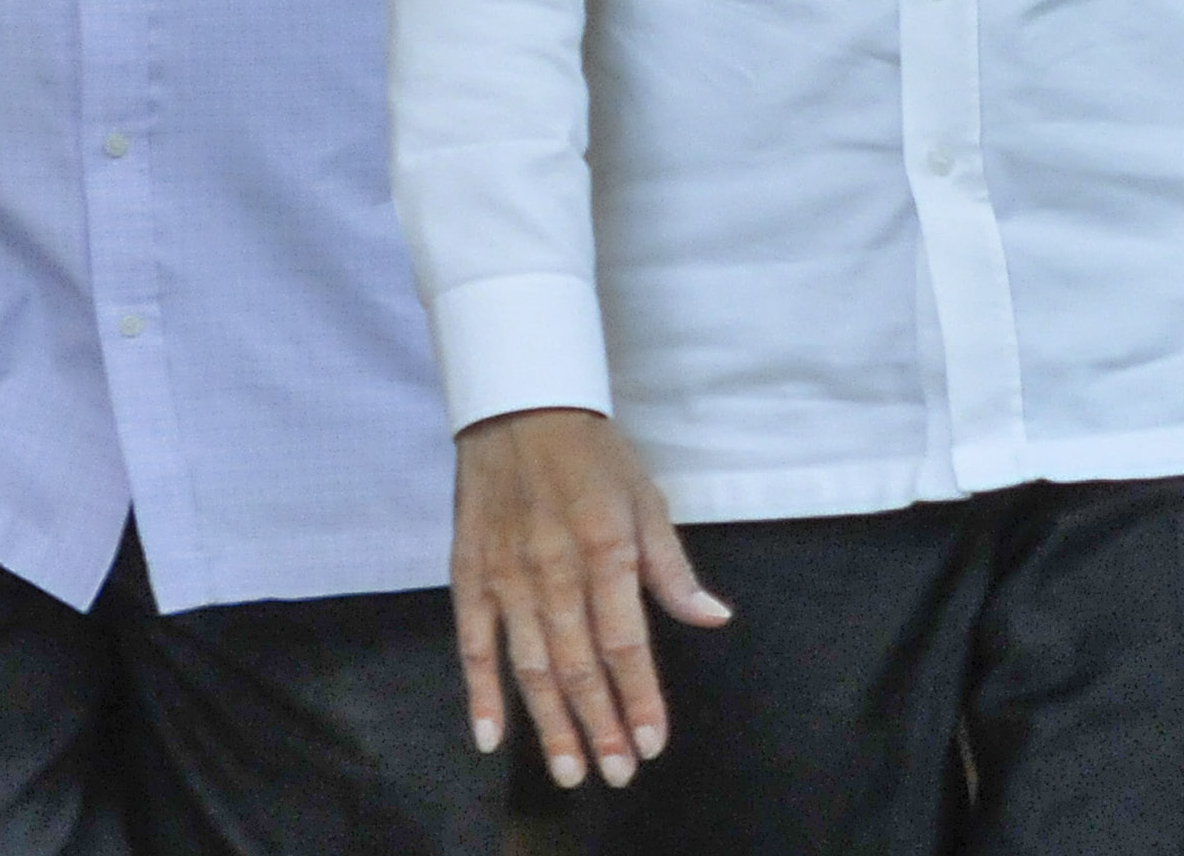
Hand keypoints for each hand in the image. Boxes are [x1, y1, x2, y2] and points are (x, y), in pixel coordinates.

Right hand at [452, 407, 733, 789]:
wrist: (519, 407)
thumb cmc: (595, 457)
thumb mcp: (648, 501)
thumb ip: (672, 570)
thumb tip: (714, 619)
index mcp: (606, 551)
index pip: (626, 643)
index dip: (641, 697)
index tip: (652, 743)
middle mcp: (554, 571)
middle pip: (579, 667)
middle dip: (600, 726)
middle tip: (615, 775)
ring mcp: (506, 577)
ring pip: (531, 667)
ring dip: (550, 724)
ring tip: (570, 772)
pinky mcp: (469, 575)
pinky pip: (473, 644)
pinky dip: (480, 693)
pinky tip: (492, 736)